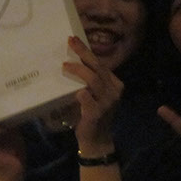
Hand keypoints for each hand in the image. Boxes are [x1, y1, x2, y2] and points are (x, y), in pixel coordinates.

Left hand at [62, 36, 122, 153]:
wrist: (97, 140)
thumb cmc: (92, 114)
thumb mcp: (94, 95)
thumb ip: (89, 81)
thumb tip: (70, 61)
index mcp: (114, 84)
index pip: (100, 64)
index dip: (86, 51)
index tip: (74, 40)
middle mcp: (114, 91)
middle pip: (97, 67)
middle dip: (83, 53)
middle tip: (70, 43)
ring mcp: (107, 103)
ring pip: (93, 80)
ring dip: (78, 70)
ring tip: (65, 65)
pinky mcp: (97, 113)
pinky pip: (87, 98)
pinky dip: (81, 94)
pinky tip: (76, 91)